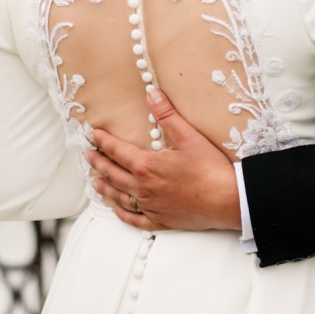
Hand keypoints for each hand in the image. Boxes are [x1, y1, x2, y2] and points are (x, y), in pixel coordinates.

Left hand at [87, 88, 240, 231]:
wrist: (226, 200)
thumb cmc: (209, 168)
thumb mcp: (188, 136)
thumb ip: (166, 114)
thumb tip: (151, 93)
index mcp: (146, 166)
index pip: (117, 151)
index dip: (103, 142)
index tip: (92, 135)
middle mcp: (143, 188)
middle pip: (112, 174)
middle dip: (98, 163)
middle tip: (88, 156)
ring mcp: (150, 207)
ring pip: (119, 197)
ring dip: (105, 188)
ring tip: (94, 181)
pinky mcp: (160, 221)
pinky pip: (134, 219)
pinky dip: (122, 213)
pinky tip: (117, 209)